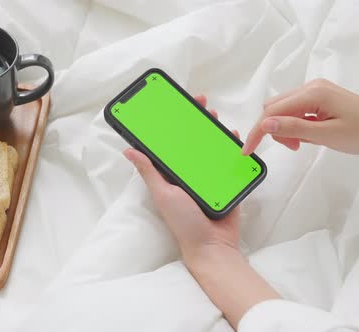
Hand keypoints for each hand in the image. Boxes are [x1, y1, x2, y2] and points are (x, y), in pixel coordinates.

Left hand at [123, 95, 240, 265]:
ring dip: (213, 129)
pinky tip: (233, 135)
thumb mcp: (163, 193)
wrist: (213, 245)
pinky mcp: (226, 181)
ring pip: (210, 146)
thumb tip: (129, 150)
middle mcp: (189, 172)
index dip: (172, 125)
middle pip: (192, 140)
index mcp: (171, 173)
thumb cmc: (183, 222)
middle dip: (196, 120)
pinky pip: (229, 160)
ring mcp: (208, 176)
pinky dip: (232, 147)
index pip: (170, 143)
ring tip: (214, 115)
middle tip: (199, 102)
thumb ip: (149, 171)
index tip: (174, 107)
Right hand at [242, 78, 358, 154]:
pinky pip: (294, 109)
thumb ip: (294, 129)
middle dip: (273, 129)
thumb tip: (265, 124)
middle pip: (274, 108)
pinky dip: (293, 124)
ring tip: (302, 142)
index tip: (248, 150)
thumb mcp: (327, 135)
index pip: (272, 112)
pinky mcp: (318, 96)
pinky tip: (307, 134)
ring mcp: (315, 90)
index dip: (257, 131)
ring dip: (283, 128)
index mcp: (313, 94)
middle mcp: (311, 87)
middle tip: (293, 147)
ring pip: (282, 109)